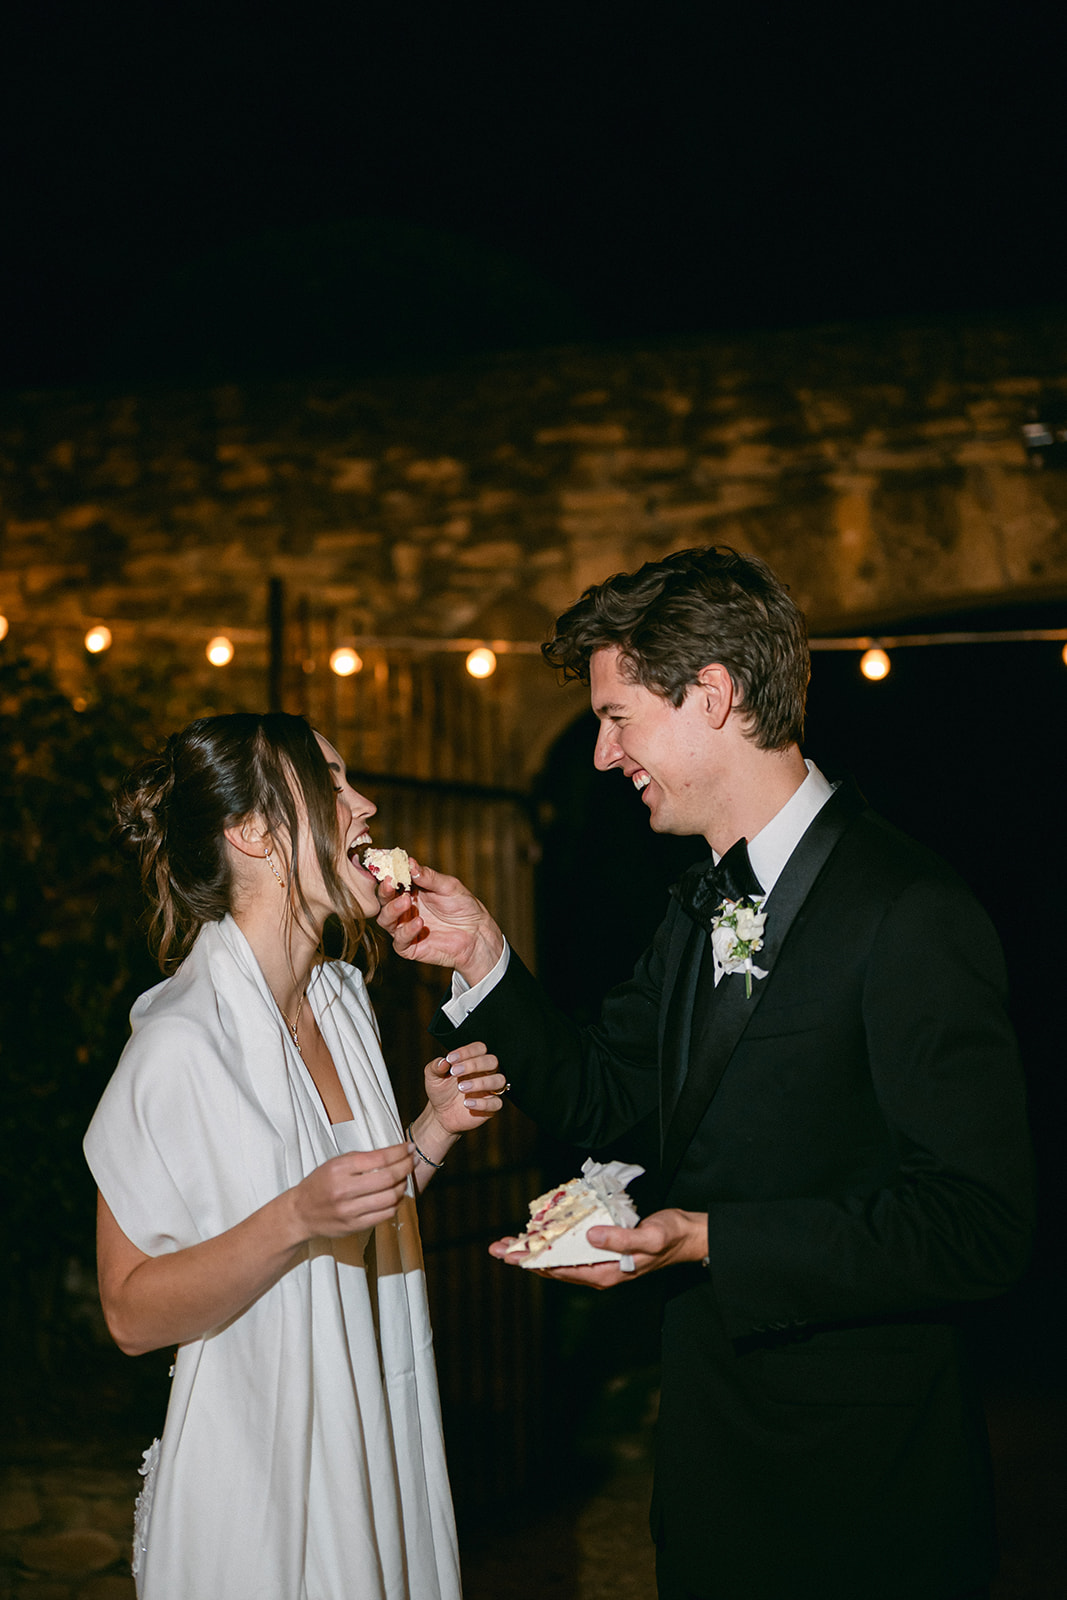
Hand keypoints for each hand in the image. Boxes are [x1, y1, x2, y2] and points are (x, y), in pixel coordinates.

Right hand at [289, 1142, 412, 1239]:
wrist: (300, 1213)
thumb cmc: (320, 1183)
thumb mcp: (336, 1163)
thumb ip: (362, 1159)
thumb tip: (394, 1153)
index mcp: (339, 1169)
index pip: (379, 1158)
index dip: (399, 1152)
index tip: (410, 1147)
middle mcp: (344, 1190)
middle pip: (387, 1178)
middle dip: (406, 1167)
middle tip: (413, 1161)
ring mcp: (349, 1211)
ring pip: (390, 1197)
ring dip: (403, 1186)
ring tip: (404, 1178)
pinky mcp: (354, 1226)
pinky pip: (385, 1214)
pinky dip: (395, 1203)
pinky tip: (395, 1195)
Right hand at [375, 859, 504, 983]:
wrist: (477, 933)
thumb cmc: (463, 907)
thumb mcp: (448, 886)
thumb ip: (428, 877)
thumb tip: (410, 863)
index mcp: (410, 892)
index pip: (392, 882)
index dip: (387, 874)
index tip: (387, 866)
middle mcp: (404, 909)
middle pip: (384, 900)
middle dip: (384, 891)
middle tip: (390, 883)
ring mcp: (405, 928)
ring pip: (385, 920)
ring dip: (392, 910)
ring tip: (405, 901)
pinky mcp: (410, 947)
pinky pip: (400, 941)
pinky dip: (406, 931)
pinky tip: (419, 922)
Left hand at [424, 1043, 507, 1135]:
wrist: (440, 1114)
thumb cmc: (441, 1091)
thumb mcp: (433, 1077)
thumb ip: (436, 1066)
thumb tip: (443, 1061)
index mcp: (473, 1061)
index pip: (479, 1048)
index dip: (466, 1051)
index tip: (450, 1059)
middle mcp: (485, 1073)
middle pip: (492, 1061)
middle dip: (474, 1064)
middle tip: (455, 1072)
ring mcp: (490, 1090)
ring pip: (499, 1080)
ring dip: (480, 1082)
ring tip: (461, 1088)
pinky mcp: (491, 1106)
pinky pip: (496, 1103)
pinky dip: (482, 1103)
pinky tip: (466, 1103)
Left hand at [488, 1208, 707, 1288]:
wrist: (689, 1235)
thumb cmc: (670, 1236)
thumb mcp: (649, 1237)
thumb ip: (621, 1239)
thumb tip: (590, 1235)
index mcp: (605, 1273)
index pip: (559, 1269)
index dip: (531, 1261)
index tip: (508, 1253)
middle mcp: (599, 1270)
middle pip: (553, 1266)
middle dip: (525, 1256)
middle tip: (496, 1247)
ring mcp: (601, 1260)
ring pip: (560, 1257)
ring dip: (536, 1248)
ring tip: (511, 1240)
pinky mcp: (604, 1247)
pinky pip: (572, 1247)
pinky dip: (554, 1239)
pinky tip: (544, 1230)